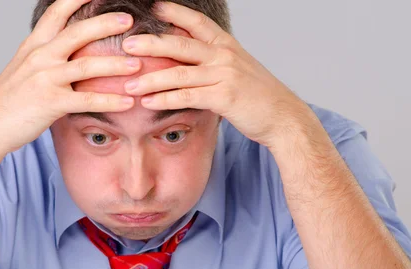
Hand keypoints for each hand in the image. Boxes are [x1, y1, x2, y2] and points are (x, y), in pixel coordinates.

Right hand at [0, 0, 140, 154]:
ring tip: (137, 64)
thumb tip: (68, 49)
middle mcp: (39, 57)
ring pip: (86, 66)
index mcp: (34, 45)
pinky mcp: (50, 103)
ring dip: (115, 65)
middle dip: (105, 24)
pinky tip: (128, 102)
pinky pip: (86, 100)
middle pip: (77, 32)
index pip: (57, 12)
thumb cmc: (9, 100)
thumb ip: (46, 56)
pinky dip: (109, 101)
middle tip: (129, 20)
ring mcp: (44, 79)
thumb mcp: (24, 68)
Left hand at [121, 2, 318, 148]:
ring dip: (150, 79)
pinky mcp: (223, 98)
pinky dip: (165, 99)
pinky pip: (187, 97)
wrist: (283, 117)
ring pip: (179, 73)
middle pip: (180, 43)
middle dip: (151, 43)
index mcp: (226, 45)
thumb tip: (186, 59)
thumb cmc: (258, 96)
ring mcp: (224, 75)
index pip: (197, 22)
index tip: (153, 7)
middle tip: (127, 44)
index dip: (174, 12)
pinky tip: (148, 102)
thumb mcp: (237, 69)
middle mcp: (224, 55)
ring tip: (129, 84)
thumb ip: (213, 62)